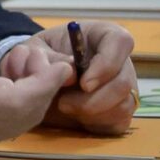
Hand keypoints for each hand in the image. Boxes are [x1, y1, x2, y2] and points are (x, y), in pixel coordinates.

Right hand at [0, 0, 68, 154]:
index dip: (44, 82)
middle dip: (41, 86)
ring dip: (31, 96)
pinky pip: (8, 128)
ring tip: (16, 67)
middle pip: (26, 114)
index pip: (19, 99)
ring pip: (21, 124)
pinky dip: (18, 107)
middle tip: (31, 57)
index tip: (58, 63)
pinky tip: (5, 83)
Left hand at [6, 20, 137, 134]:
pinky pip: (118, 123)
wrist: (39, 76)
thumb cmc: (41, 56)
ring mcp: (124, 87)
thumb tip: (70, 71)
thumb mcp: (36, 50)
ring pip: (123, 106)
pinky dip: (95, 124)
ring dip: (91, 114)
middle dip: (92, 100)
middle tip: (63, 104)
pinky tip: (75, 117)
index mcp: (103, 36)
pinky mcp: (120, 110)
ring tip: (64, 107)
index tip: (83, 84)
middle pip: (123, 82)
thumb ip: (49, 56)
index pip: (120, 41)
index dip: (106, 64)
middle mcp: (120, 61)